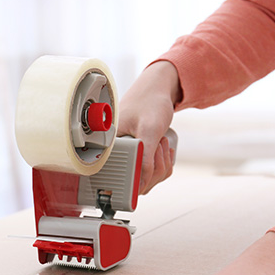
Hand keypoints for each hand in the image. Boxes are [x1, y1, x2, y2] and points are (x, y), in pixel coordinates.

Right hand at [117, 61, 181, 193]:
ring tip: (159, 142)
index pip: (119, 179)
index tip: (150, 169)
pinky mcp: (139, 157)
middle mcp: (115, 155)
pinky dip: (165, 163)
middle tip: (158, 144)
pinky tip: (163, 148)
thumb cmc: (149, 103)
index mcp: (110, 148)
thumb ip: (145, 159)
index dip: (137, 181)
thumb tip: (142, 184)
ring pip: (149, 180)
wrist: (156, 91)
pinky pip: (155, 173)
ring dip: (162, 162)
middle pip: (137, 184)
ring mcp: (128, 157)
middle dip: (156, 168)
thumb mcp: (149, 130)